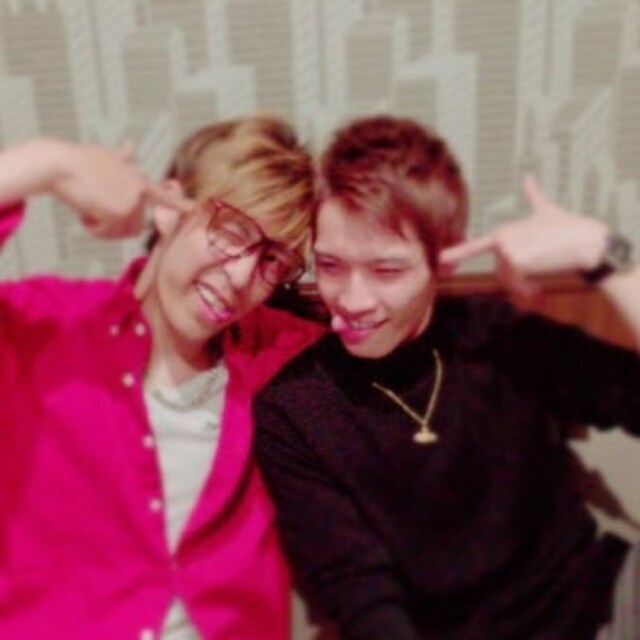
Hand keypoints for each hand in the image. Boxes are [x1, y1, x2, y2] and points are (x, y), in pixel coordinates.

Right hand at [48, 140, 194, 237]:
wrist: (59, 164)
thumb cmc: (77, 161)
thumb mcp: (105, 156)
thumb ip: (122, 158)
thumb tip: (131, 144)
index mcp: (138, 179)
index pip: (163, 196)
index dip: (180, 205)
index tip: (196, 210)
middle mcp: (139, 190)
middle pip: (135, 227)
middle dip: (115, 228)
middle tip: (94, 216)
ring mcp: (131, 201)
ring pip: (122, 233)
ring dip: (103, 229)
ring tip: (89, 211)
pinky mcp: (120, 211)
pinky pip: (107, 234)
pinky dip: (93, 229)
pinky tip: (84, 214)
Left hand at [439, 176, 608, 296]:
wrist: (586, 241)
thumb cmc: (567, 227)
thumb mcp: (545, 210)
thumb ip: (533, 196)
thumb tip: (528, 176)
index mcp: (502, 233)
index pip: (474, 247)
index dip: (455, 254)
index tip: (438, 259)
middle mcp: (501, 242)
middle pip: (501, 274)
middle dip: (519, 277)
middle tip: (541, 263)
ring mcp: (507, 253)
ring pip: (510, 282)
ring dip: (526, 284)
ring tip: (544, 267)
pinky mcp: (517, 264)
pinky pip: (518, 288)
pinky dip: (529, 291)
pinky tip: (541, 283)